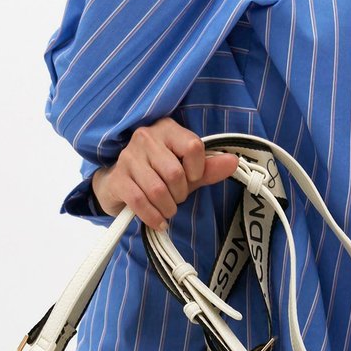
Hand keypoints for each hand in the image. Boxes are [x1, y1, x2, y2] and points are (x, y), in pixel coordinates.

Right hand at [90, 117, 239, 229]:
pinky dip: (153, 217)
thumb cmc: (158, 174)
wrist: (120, 183)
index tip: (193, 179)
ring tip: (167, 209)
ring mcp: (128, 157)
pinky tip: (158, 221)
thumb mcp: (187, 170)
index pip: (193, 147)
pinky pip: (140, 202)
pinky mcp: (117, 178)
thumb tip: (234, 162)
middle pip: (175, 173)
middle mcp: (146, 137)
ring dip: (167, 207)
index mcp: (167, 129)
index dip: (198, 170)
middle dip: (181, 194)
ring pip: (157, 190)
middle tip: (177, 197)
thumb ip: (209, 167)